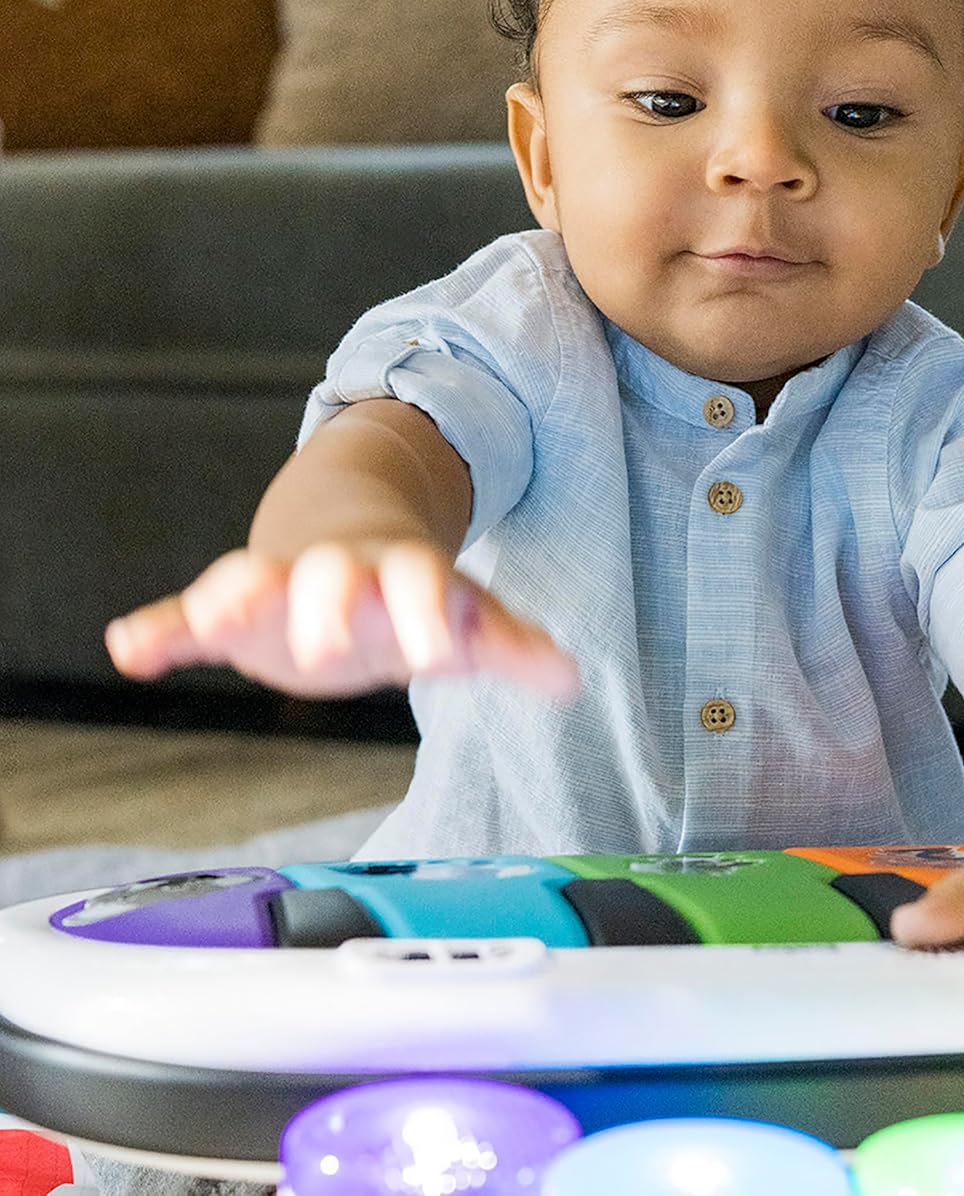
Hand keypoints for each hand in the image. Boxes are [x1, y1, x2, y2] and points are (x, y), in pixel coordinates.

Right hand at [105, 540, 579, 699]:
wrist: (345, 544)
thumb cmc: (410, 594)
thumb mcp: (464, 617)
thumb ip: (508, 645)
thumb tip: (571, 679)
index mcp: (407, 572)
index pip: (424, 583)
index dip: (430, 612)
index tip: (438, 650)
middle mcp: (342, 570)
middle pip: (333, 576)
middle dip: (328, 606)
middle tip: (323, 650)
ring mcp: (282, 584)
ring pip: (255, 581)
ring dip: (234, 599)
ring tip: (211, 621)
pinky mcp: (232, 612)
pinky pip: (188, 614)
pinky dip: (161, 629)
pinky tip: (132, 650)